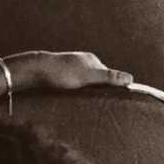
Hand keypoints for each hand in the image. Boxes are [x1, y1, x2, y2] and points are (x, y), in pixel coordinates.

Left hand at [8, 51, 131, 92]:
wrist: (33, 70)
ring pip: (83, 84)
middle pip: (96, 80)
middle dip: (95, 91)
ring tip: (78, 100)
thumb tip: (130, 79)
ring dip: (83, 93)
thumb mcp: (88, 77)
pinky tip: (68, 97)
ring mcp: (70, 67)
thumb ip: (109, 78)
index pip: (108, 76)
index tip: (110, 100)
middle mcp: (81, 61)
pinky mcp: (59, 75)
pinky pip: (72, 86)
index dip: (109, 88)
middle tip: (93, 103)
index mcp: (91, 59)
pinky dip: (73, 92)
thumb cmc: (60, 73)